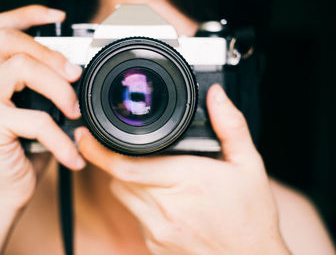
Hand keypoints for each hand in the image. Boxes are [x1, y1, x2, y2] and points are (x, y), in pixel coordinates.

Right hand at [0, 5, 84, 209]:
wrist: (2, 193)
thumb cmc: (21, 151)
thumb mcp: (35, 111)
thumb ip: (44, 87)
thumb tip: (76, 70)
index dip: (28, 16)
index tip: (59, 17)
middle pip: (8, 41)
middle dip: (50, 55)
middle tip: (75, 76)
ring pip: (20, 68)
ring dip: (58, 89)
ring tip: (74, 113)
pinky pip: (34, 118)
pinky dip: (61, 138)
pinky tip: (73, 155)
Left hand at [75, 84, 290, 254]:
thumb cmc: (250, 216)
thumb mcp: (248, 164)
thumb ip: (230, 125)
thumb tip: (217, 95)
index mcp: (186, 180)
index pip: (125, 164)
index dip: (98, 149)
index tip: (85, 135)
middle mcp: (165, 208)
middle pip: (118, 176)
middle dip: (116, 158)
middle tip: (127, 147)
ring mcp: (157, 230)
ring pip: (121, 194)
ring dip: (126, 178)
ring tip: (150, 170)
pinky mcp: (154, 244)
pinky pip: (133, 214)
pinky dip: (137, 200)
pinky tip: (161, 197)